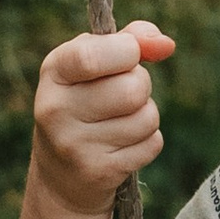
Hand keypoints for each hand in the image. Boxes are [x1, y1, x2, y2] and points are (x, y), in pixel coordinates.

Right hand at [31, 20, 172, 217]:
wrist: (61, 177)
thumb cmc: (84, 105)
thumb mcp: (93, 66)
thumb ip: (128, 41)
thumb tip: (165, 44)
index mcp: (53, 72)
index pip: (93, 55)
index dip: (128, 50)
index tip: (130, 54)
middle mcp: (56, 109)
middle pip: (133, 88)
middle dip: (142, 86)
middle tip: (123, 95)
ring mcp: (74, 145)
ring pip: (147, 117)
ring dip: (146, 116)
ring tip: (120, 123)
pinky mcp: (98, 173)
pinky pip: (152, 144)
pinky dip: (147, 142)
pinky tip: (122, 146)